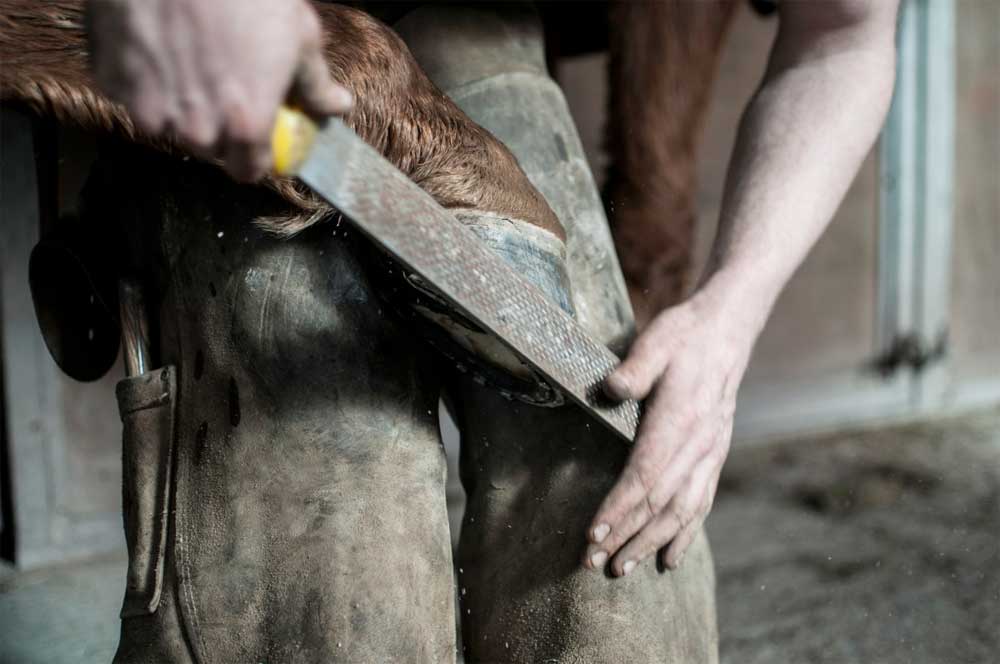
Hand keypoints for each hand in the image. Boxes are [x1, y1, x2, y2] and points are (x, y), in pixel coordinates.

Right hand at [87, 0, 352, 180]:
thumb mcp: (300, 36)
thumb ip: (316, 83)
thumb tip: (337, 106)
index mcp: (246, 127)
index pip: (248, 171)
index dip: (254, 155)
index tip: (257, 136)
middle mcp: (195, 129)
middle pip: (207, 149)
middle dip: (217, 127)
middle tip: (224, 86)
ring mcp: (148, 107)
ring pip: (165, 125)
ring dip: (178, 105)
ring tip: (190, 61)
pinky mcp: (112, 81)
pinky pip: (130, 94)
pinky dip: (143, 77)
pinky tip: (158, 45)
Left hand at [584, 285, 758, 574]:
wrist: (727, 330)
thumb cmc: (684, 335)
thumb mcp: (656, 341)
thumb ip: (634, 368)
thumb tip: (609, 389)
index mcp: (681, 419)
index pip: (645, 475)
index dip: (619, 508)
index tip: (593, 533)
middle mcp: (700, 444)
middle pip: (661, 503)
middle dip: (627, 536)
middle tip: (594, 563)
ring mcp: (711, 453)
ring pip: (682, 511)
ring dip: (652, 543)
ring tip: (623, 568)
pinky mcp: (714, 455)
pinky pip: (701, 503)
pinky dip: (685, 535)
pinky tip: (669, 558)